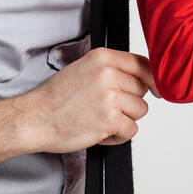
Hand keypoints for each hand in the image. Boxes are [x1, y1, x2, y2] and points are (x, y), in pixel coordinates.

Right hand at [17, 47, 160, 153]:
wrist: (35, 118)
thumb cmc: (56, 98)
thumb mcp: (84, 69)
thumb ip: (111, 70)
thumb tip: (142, 78)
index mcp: (103, 57)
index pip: (143, 64)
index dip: (152, 80)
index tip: (157, 90)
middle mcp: (109, 74)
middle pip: (142, 90)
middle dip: (129, 103)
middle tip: (106, 108)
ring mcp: (110, 96)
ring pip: (140, 111)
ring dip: (124, 120)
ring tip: (101, 120)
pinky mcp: (110, 120)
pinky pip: (131, 130)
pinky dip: (118, 136)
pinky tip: (100, 132)